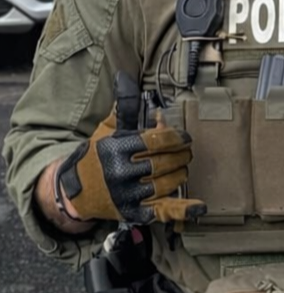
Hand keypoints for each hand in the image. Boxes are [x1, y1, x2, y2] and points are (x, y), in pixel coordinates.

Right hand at [56, 105, 205, 226]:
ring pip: (167, 183)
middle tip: (187, 152)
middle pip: (164, 162)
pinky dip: (183, 210)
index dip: (175, 137)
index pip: (155, 141)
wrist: (75, 190)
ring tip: (182, 167)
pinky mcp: (134, 212)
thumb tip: (128, 80)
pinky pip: (163, 211)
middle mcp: (122, 173)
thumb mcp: (107, 130)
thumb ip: (124, 108)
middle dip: (181, 155)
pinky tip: (199, 207)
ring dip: (180, 173)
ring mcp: (128, 195)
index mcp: (116, 149)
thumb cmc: (96, 157)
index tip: (184, 137)